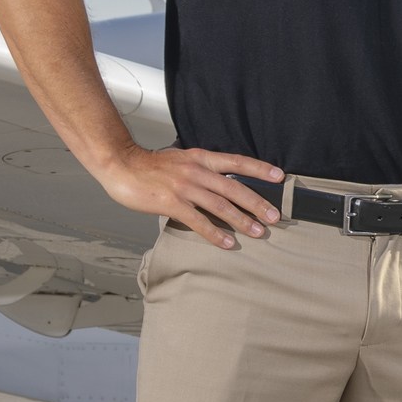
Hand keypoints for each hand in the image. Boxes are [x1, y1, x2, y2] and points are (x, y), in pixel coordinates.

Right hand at [91, 144, 282, 245]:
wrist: (121, 164)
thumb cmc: (150, 165)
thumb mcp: (181, 159)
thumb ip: (200, 168)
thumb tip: (219, 181)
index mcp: (200, 158)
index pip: (237, 161)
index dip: (259, 169)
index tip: (280, 177)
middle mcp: (196, 171)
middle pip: (234, 187)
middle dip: (258, 203)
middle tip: (275, 217)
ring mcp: (184, 187)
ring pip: (220, 205)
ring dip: (242, 220)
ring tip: (258, 232)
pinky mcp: (171, 203)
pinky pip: (198, 221)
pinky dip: (215, 234)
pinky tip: (227, 243)